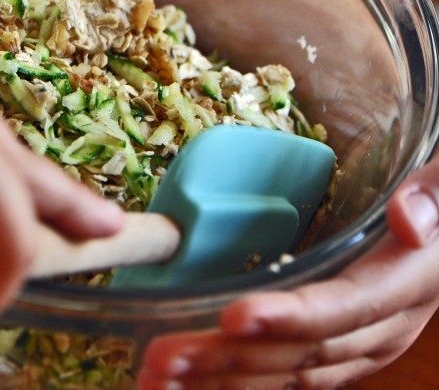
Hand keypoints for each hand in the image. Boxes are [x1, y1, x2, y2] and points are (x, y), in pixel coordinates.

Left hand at [138, 158, 438, 388]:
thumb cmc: (434, 213)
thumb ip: (435, 197)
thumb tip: (410, 221)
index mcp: (402, 288)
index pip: (340, 309)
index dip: (287, 317)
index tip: (233, 317)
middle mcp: (375, 332)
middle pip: (295, 352)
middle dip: (225, 359)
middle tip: (163, 358)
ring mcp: (349, 350)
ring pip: (280, 376)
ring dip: (215, 381)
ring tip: (157, 379)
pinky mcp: (328, 354)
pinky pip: (278, 379)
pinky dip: (229, 385)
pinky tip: (185, 386)